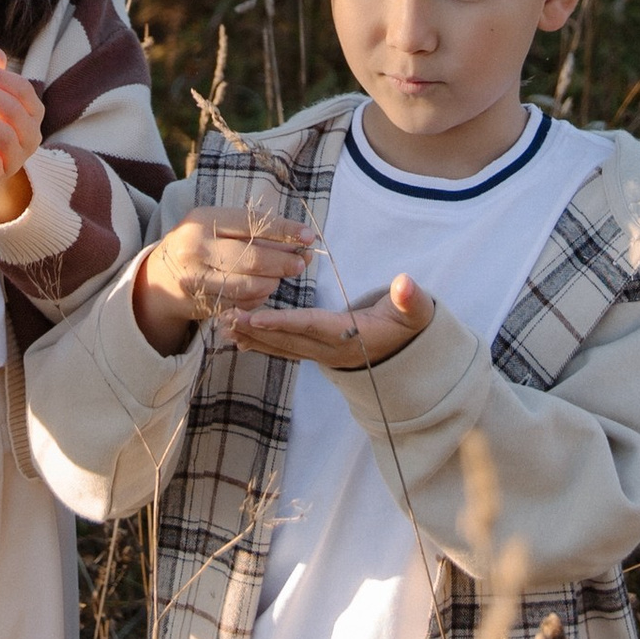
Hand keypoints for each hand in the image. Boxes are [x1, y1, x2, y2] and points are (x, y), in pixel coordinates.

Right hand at [133, 209, 316, 356]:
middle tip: (301, 263)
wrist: (159, 276)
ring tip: (281, 277)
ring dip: (272, 283)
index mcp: (203, 220)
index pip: (252, 224)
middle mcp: (196, 247)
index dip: (284, 231)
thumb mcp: (216, 226)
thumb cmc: (200, 244)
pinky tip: (262, 290)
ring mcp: (196, 278)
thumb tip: (300, 241)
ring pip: (248, 285)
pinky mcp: (199, 302)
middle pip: (252, 257)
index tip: (309, 236)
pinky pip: (240, 303)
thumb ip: (254, 230)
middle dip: (283, 262)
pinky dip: (258, 298)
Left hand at [223, 273, 434, 371]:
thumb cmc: (408, 326)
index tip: (255, 318)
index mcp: (349, 335)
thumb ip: (410, 300)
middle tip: (225, 318)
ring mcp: (322, 355)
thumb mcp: (416, 313)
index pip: (311, 327)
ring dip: (252, 338)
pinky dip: (262, 344)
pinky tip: (239, 339)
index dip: (283, 322)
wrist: (409, 353)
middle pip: (288, 340)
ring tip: (223, 327)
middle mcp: (330, 350)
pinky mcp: (317, 353)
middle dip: (255, 330)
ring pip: (282, 347)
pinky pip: (285, 350)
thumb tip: (405, 283)